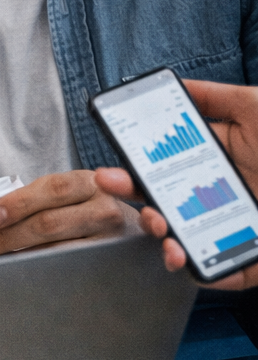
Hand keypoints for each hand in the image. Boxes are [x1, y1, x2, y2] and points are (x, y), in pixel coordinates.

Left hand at [0, 170, 139, 257]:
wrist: (130, 233)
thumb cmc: (86, 210)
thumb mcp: (69, 194)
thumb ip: (37, 199)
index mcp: (90, 183)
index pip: (52, 189)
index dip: (19, 203)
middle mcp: (105, 210)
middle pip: (50, 223)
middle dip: (9, 235)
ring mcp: (110, 241)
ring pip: (56, 251)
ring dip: (18, 255)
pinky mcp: (109, 266)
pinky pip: (67, 270)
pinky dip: (38, 271)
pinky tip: (20, 271)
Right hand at [95, 78, 257, 290]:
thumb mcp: (257, 109)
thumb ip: (217, 97)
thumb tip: (177, 86)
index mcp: (219, 160)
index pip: (167, 166)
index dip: (136, 166)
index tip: (115, 162)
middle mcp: (221, 195)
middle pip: (166, 203)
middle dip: (136, 199)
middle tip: (115, 186)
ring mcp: (234, 228)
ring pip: (186, 240)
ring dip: (164, 238)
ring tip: (162, 229)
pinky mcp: (251, 259)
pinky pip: (223, 273)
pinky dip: (206, 272)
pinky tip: (193, 260)